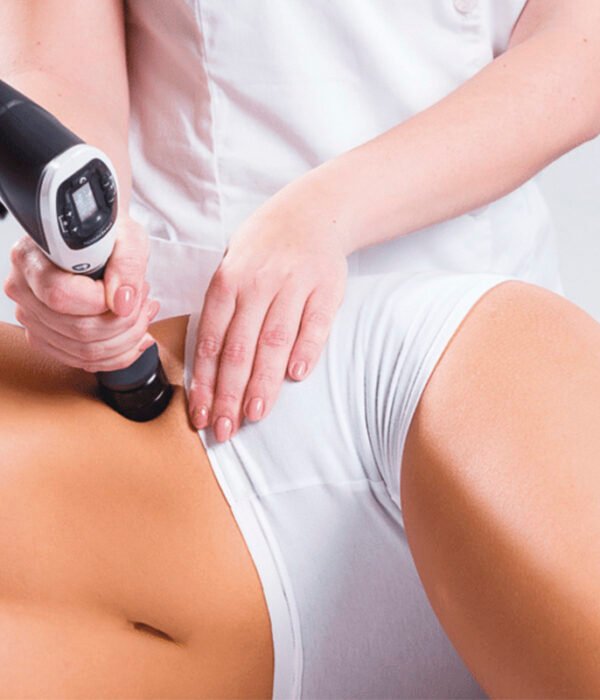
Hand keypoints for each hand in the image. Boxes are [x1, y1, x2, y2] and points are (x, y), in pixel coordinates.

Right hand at [3, 216, 159, 371]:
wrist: (99, 238)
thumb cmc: (108, 232)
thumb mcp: (126, 236)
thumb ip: (127, 265)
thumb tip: (123, 303)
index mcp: (31, 258)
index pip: (63, 296)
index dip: (104, 301)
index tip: (129, 289)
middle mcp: (25, 290)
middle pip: (77, 330)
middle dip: (126, 323)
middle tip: (145, 301)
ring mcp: (33, 317)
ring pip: (83, 352)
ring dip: (126, 340)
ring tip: (143, 315)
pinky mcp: (46, 336)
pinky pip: (82, 361)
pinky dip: (117, 354)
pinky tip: (135, 335)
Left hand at [188, 181, 348, 441]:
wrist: (312, 213)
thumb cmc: (264, 248)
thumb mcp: (232, 267)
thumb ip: (221, 312)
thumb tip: (210, 368)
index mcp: (228, 280)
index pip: (211, 340)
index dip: (205, 381)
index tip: (200, 414)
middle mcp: (258, 283)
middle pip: (239, 348)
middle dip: (228, 393)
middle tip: (224, 429)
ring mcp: (294, 284)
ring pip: (274, 341)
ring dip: (263, 381)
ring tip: (253, 415)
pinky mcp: (326, 288)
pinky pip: (314, 323)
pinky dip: (306, 350)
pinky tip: (296, 377)